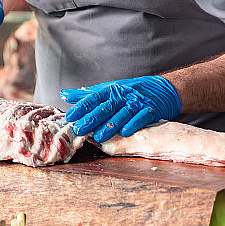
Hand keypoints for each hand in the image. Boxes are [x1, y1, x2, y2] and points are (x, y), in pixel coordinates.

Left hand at [60, 76, 180, 141]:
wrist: (161, 89)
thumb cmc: (128, 92)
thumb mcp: (107, 90)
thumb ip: (85, 95)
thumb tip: (63, 95)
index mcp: (110, 90)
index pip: (93, 98)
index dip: (81, 107)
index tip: (70, 116)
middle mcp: (123, 95)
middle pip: (106, 107)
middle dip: (91, 118)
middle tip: (79, 129)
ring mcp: (137, 102)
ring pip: (122, 113)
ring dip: (110, 125)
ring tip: (99, 136)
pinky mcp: (150, 109)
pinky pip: (141, 117)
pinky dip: (133, 124)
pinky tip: (125, 132)